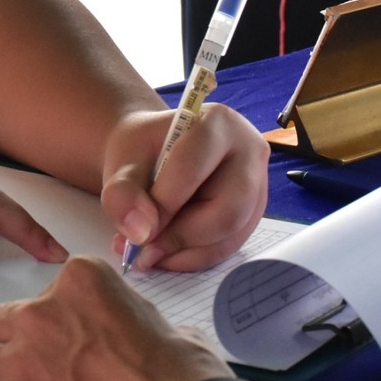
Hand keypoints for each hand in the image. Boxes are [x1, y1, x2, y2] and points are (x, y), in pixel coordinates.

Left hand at [0, 255, 232, 380]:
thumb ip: (114, 308)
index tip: (67, 336)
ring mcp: (21, 363)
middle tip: (34, 364)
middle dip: (9, 344)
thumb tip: (111, 325)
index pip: (39, 291)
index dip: (51, 319)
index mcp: (79, 280)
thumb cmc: (178, 375)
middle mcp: (40, 315)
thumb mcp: (151, 316)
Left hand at [100, 106, 268, 270]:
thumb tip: (140, 232)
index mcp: (218, 123)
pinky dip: (194, 258)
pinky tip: (166, 254)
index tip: (135, 229)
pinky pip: (230, 247)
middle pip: (226, 210)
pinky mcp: (254, 215)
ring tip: (148, 254)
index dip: (163, 205)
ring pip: (230, 235)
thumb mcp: (122, 162)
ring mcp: (258, 186)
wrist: (154, 154)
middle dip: (179, 237)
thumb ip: (123, 193)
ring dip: (185, 253)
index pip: (194, 169)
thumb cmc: (142, 151)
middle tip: (141, 251)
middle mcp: (250, 152)